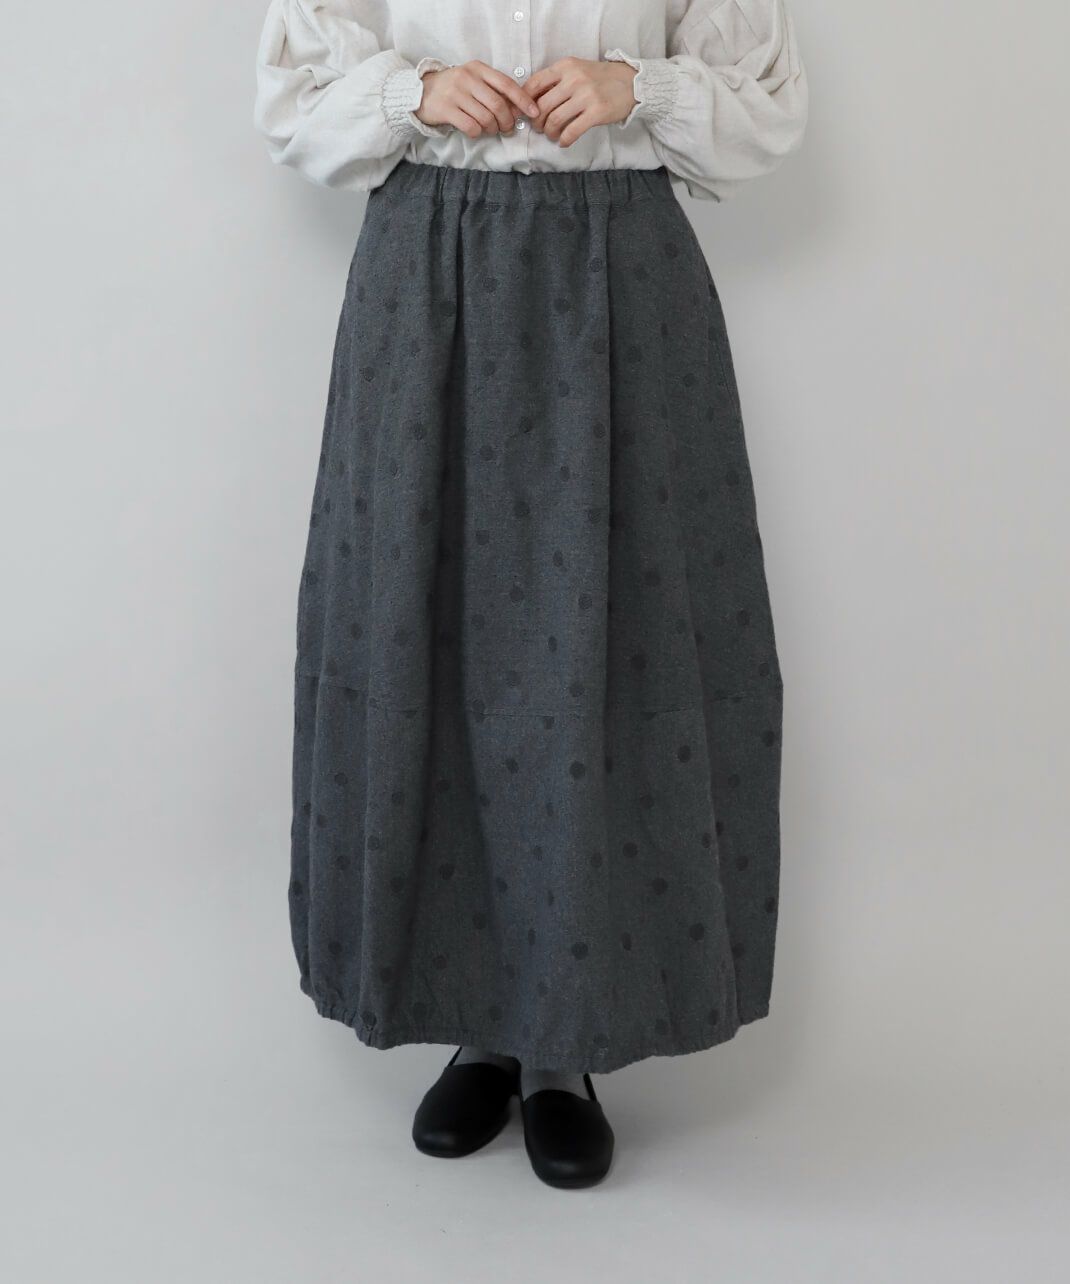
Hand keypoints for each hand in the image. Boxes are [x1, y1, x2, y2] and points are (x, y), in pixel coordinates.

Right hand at [416, 61, 539, 138]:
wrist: (420, 92)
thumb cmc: (454, 90)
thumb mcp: (474, 82)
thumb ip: (494, 91)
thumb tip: (519, 109)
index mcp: (478, 69)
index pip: (506, 84)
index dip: (523, 100)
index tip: (534, 112)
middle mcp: (467, 78)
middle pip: (498, 105)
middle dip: (507, 121)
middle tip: (507, 129)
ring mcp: (455, 93)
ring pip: (486, 118)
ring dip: (493, 129)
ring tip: (491, 130)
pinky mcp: (445, 109)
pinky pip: (471, 127)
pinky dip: (478, 133)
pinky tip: (476, 131)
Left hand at [521, 58, 637, 146]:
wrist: (631, 83)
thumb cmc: (600, 79)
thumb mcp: (576, 70)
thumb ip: (556, 81)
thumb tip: (532, 100)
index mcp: (565, 66)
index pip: (534, 84)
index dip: (525, 102)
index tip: (527, 113)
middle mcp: (574, 79)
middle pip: (541, 106)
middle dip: (536, 122)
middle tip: (539, 128)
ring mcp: (586, 95)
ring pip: (554, 120)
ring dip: (549, 132)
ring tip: (551, 135)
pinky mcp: (596, 112)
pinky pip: (571, 131)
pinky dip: (564, 140)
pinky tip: (563, 142)